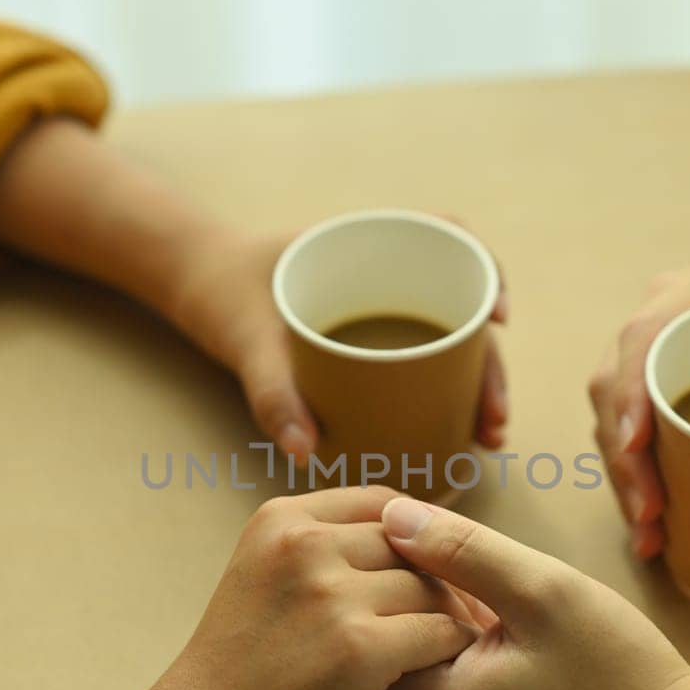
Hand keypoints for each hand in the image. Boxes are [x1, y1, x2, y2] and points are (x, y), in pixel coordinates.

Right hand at [67, 487, 478, 689]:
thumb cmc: (236, 673)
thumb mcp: (262, 579)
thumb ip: (319, 552)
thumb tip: (406, 537)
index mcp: (281, 520)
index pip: (384, 505)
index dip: (422, 538)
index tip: (437, 571)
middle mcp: (305, 544)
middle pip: (414, 546)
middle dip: (444, 581)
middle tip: (465, 613)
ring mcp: (332, 594)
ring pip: (431, 590)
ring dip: (449, 621)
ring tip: (453, 648)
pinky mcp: (358, 647)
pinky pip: (439, 634)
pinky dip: (450, 653)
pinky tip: (444, 673)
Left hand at [167, 226, 508, 461]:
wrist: (192, 284)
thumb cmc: (221, 293)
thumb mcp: (244, 340)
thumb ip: (272, 393)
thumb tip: (306, 452)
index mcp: (367, 241)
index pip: (450, 237)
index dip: (487, 272)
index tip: (497, 319)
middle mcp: (386, 270)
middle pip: (463, 308)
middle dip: (491, 366)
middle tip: (493, 421)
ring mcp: (383, 306)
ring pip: (450, 341)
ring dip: (478, 387)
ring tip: (485, 438)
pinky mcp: (370, 340)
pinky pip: (422, 360)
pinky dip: (446, 393)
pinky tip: (457, 433)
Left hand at [376, 498, 689, 689]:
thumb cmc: (620, 674)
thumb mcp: (542, 590)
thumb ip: (460, 549)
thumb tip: (391, 515)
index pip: (371, 622)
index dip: (402, 569)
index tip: (453, 544)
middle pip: (394, 643)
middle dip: (430, 592)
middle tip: (489, 567)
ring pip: (428, 659)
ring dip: (456, 618)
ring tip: (511, 597)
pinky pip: (455, 685)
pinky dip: (475, 648)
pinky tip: (518, 630)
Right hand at [588, 232, 689, 558]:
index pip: (645, 333)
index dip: (631, 389)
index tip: (637, 445)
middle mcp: (666, 307)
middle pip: (615, 379)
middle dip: (625, 457)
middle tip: (652, 518)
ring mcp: (653, 337)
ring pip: (611, 403)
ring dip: (621, 470)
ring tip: (650, 533)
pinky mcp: (653, 366)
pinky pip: (624, 411)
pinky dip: (629, 464)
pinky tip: (649, 514)